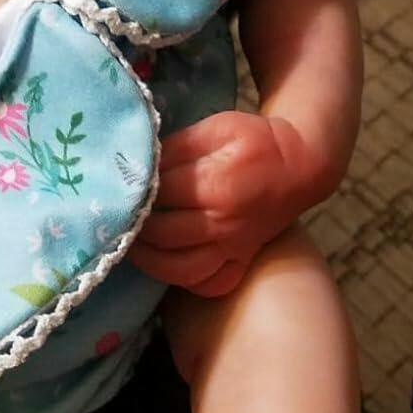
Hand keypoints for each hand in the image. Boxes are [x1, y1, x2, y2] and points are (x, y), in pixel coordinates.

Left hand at [130, 110, 328, 295]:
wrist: (299, 166)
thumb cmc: (253, 141)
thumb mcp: (215, 128)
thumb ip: (175, 146)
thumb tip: (137, 161)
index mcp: (215, 183)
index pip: (158, 193)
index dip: (131, 189)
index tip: (112, 186)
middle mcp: (222, 222)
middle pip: (162, 233)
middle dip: (132, 226)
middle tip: (114, 216)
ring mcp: (232, 247)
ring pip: (178, 268)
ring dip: (147, 259)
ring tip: (130, 243)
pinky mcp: (240, 261)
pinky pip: (208, 283)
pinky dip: (183, 281)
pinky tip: (166, 264)